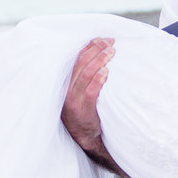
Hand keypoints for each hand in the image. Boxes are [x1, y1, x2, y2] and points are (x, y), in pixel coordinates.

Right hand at [61, 38, 123, 173]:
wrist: (84, 138)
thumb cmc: (86, 113)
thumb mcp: (80, 94)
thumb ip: (86, 78)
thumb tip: (102, 57)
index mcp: (65, 84)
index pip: (76, 59)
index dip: (88, 47)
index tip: (102, 39)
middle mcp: (67, 90)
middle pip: (80, 63)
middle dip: (95, 49)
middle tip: (110, 42)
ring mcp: (73, 100)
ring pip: (85, 74)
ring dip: (99, 60)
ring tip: (111, 52)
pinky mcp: (82, 110)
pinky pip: (90, 92)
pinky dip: (98, 80)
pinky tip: (107, 72)